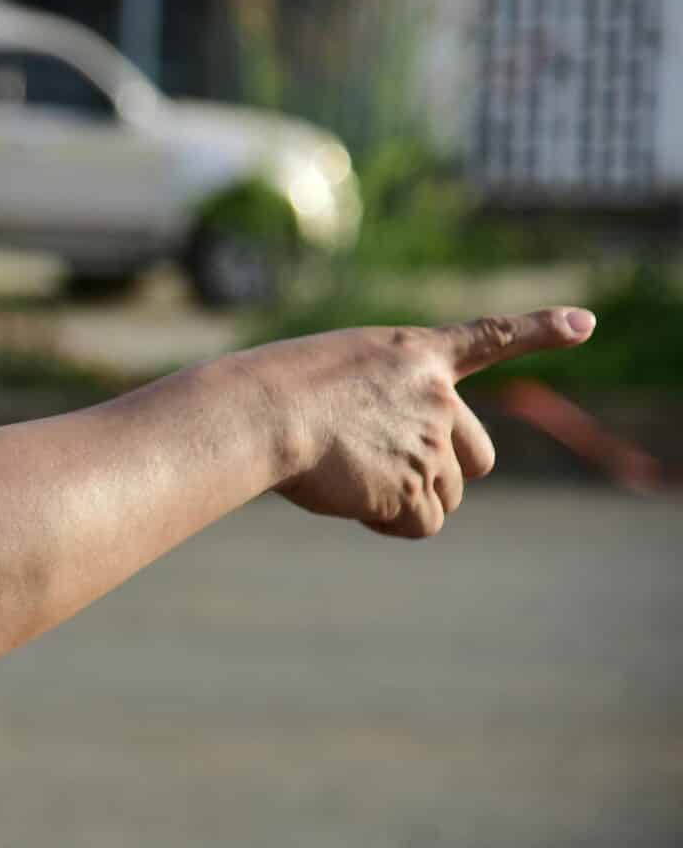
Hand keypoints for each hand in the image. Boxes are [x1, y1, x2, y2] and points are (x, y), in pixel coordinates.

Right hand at [262, 307, 595, 536]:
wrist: (262, 414)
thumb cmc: (273, 395)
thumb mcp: (335, 377)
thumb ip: (384, 406)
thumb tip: (401, 484)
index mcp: (415, 355)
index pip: (490, 335)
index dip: (540, 329)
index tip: (584, 323)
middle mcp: (438, 396)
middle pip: (476, 457)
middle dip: (444, 473)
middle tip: (384, 467)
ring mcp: (432, 442)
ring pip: (445, 496)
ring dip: (405, 498)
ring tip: (348, 475)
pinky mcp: (415, 487)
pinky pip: (421, 524)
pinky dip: (389, 523)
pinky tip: (351, 499)